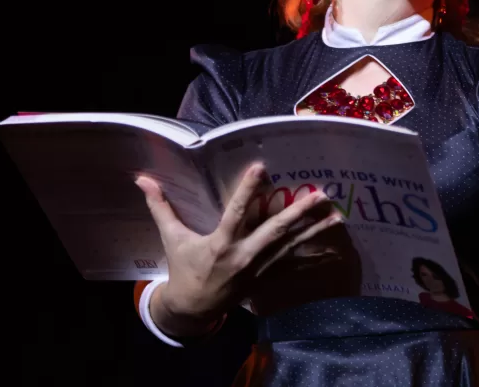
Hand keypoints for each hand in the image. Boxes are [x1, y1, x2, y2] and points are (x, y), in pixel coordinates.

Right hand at [135, 164, 341, 336]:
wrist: (192, 309)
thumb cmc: (183, 269)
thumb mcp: (171, 238)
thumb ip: (160, 207)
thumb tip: (141, 179)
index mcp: (220, 243)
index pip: (236, 211)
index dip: (248, 190)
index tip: (262, 168)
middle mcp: (243, 255)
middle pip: (275, 231)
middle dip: (299, 212)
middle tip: (320, 195)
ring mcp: (258, 269)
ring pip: (291, 247)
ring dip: (315, 232)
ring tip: (337, 216)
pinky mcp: (266, 279)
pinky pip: (293, 266)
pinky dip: (312, 257)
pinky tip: (332, 248)